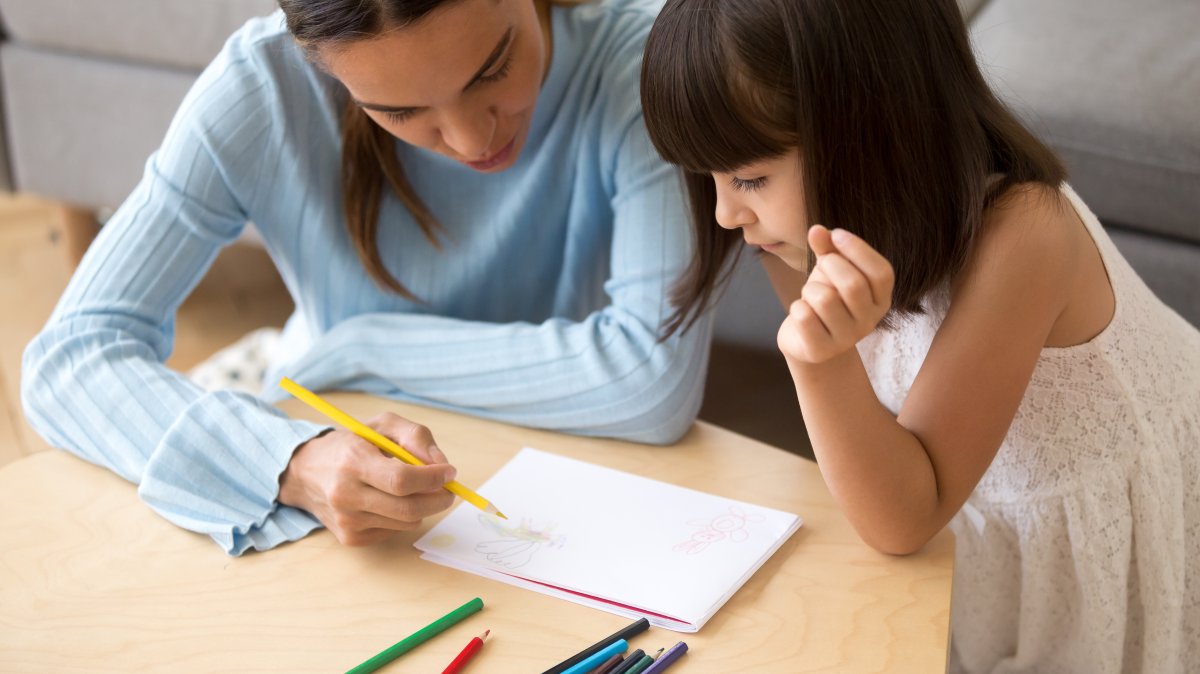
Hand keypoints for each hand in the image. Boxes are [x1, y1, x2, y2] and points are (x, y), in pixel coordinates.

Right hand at [278, 413, 457, 545]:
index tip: (449, 473)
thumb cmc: (350, 444)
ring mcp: (347, 521)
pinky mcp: (350, 538)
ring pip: (406, 523)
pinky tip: (387, 501)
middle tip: (448, 490)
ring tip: (412, 490)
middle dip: (438, 500)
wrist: (305, 472)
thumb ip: (415, 436)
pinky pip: (393, 531)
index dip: (432, 479)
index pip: (402, 480)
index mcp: (353, 461)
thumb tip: (442, 464)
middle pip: (408, 509)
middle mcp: (346, 494)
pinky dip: (401, 518)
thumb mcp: (381, 426)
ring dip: (421, 507)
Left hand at [777, 225, 893, 363]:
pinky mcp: (821, 350)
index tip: (836, 234)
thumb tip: (817, 230)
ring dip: (810, 288)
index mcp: (881, 299)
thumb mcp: (830, 270)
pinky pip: (804, 317)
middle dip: (830, 265)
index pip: (881, 272)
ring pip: (824, 299)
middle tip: (822, 264)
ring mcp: (847, 339)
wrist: (807, 338)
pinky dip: (796, 307)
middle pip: (853, 285)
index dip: (858, 249)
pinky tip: (802, 313)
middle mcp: (869, 321)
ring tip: (811, 295)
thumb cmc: (825, 296)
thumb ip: (827, 248)